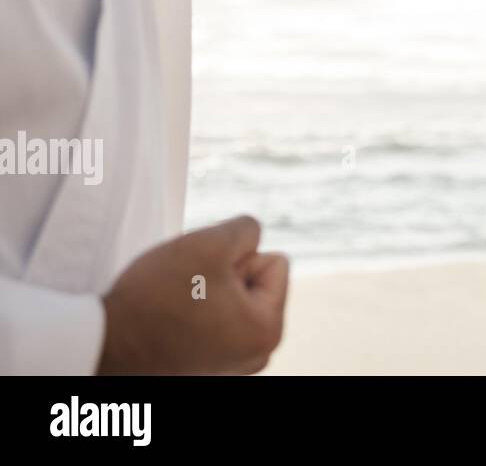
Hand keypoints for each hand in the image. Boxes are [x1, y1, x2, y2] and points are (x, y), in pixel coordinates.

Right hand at [97, 215, 289, 374]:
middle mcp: (257, 355)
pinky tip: (170, 320)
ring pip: (232, 297)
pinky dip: (195, 311)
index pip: (275, 262)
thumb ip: (247, 229)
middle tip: (187, 293)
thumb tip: (253, 238)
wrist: (102, 342)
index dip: (238, 259)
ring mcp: (231, 364)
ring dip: (208, 291)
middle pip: (255, 282)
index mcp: (268, 331)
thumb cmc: (156, 296)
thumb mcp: (211, 242)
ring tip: (177, 305)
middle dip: (225, 276)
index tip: (204, 280)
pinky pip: (213, 317)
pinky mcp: (206, 365)